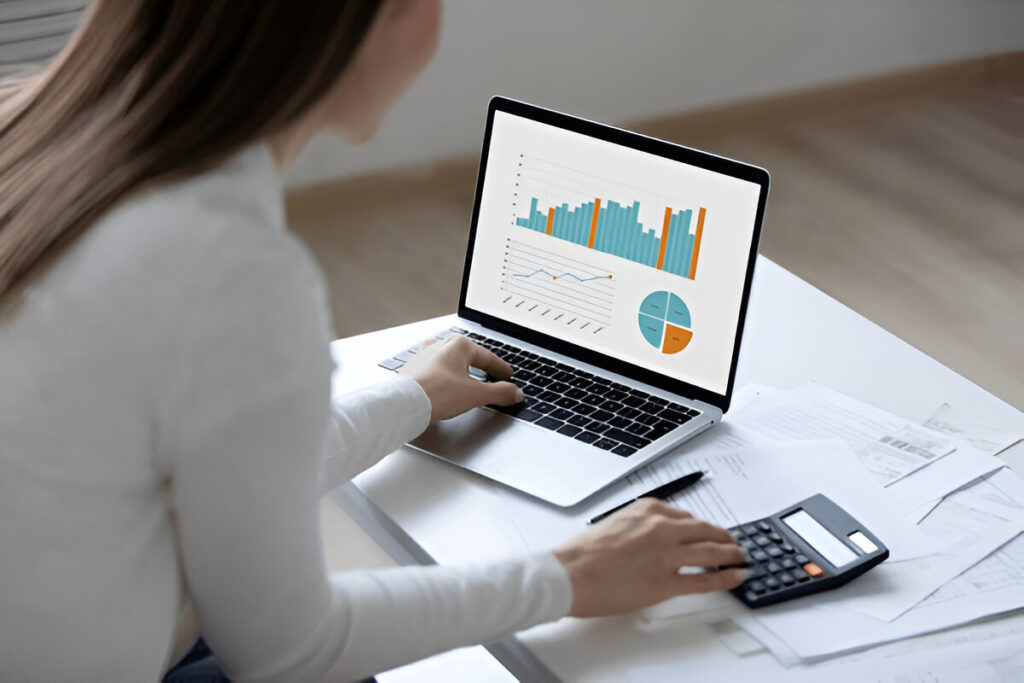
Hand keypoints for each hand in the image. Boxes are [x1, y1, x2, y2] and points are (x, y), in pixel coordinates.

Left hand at [399, 335, 523, 420]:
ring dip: (463, 373)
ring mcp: (425, 356)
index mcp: (458, 345)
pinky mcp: (414, 369)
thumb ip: (499, 393)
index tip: (507, 376)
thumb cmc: (435, 393)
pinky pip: (436, 371)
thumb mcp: (476, 395)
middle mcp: (440, 346)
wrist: (404, 403)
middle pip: (469, 358)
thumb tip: (514, 393)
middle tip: (493, 379)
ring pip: (451, 363)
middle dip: (482, 369)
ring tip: (470, 385)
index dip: (501, 369)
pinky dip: (447, 378)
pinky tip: (448, 388)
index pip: (488, 357)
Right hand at [553, 499, 746, 617]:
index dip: (701, 526)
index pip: (685, 515)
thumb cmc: (583, 552)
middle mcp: (662, 528)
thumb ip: (639, 527)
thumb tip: (653, 541)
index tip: (707, 530)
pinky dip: (727, 577)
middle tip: (733, 542)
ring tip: (740, 557)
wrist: (570, 573)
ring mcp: (667, 555)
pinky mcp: (667, 582)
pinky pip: (706, 579)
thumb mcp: (613, 522)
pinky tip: (737, 577)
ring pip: (712, 551)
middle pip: (705, 530)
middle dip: (723, 536)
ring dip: (732, 554)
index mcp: (648, 509)